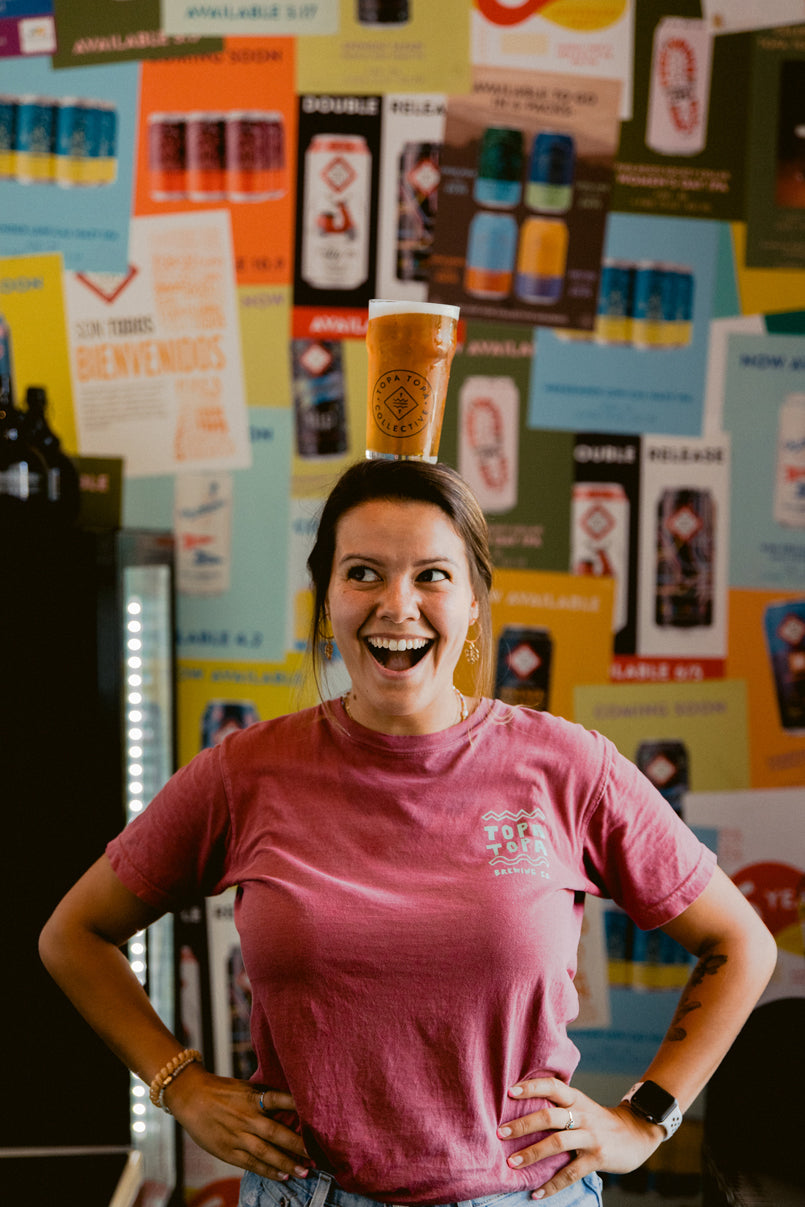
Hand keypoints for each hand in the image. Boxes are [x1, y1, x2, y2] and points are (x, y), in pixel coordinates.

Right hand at [164, 1064, 312, 1179]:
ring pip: (265, 1152)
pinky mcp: (228, 1151)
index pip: (279, 1100)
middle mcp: (246, 1117)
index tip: (316, 1116)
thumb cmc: (221, 1091)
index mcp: (252, 1098)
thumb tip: (289, 1104)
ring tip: (304, 1171)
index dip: (297, 1107)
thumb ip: (263, 1098)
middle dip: (298, 1145)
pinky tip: (282, 1175)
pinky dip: (268, 1170)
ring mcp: (237, 1136)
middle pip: (276, 1132)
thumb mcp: (244, 1088)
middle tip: (316, 1154)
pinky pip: (251, 1163)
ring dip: (286, 1163)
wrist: (190, 1097)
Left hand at [497, 1077, 663, 1199]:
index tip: (509, 1092)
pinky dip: (552, 1184)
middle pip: (549, 1117)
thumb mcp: (583, 1105)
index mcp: (576, 1099)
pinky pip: (571, 1173)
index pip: (552, 1086)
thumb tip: (524, 1109)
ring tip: (512, 1163)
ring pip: (557, 1144)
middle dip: (523, 1125)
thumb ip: (561, 1106)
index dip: (531, 1087)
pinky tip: (537, 1192)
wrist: (637, 1133)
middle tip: (501, 1133)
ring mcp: (591, 1137)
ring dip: (532, 1154)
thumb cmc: (600, 1120)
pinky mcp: (598, 1158)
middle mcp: (583, 1115)